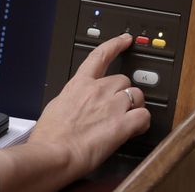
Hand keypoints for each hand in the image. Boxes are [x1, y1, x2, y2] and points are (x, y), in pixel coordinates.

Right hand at [0, 34, 150, 191]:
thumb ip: (72, 99)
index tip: (125, 40)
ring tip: (125, 121)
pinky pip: (144, 116)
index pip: (99, 56)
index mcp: (78, 84)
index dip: (115, 45)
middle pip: (123, 80)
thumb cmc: (49, 136)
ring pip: (137, 96)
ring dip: (135, 107)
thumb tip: (76, 103)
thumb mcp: (55, 107)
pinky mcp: (122, 125)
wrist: (52, 154)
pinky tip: (134, 130)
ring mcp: (111, 106)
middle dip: (123, 93)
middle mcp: (97, 90)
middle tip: (117, 109)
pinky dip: (142, 123)